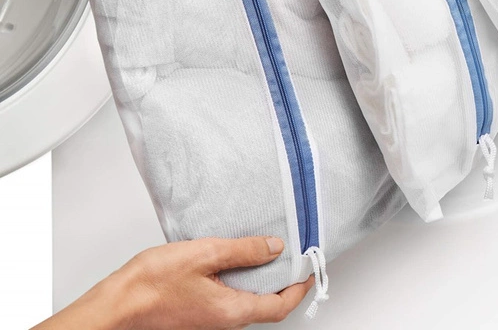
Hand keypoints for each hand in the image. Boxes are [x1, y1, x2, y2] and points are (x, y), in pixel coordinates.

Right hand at [33, 236, 313, 329]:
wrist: (114, 307)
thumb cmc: (151, 285)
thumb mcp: (205, 255)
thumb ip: (243, 251)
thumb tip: (274, 248)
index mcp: (231, 312)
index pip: (279, 307)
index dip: (299, 288)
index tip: (310, 267)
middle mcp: (223, 322)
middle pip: (265, 306)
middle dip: (283, 282)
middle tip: (293, 255)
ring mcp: (208, 320)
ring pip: (246, 302)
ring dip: (261, 280)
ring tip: (267, 251)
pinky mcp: (196, 313)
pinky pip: (228, 298)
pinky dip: (240, 280)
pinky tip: (234, 259)